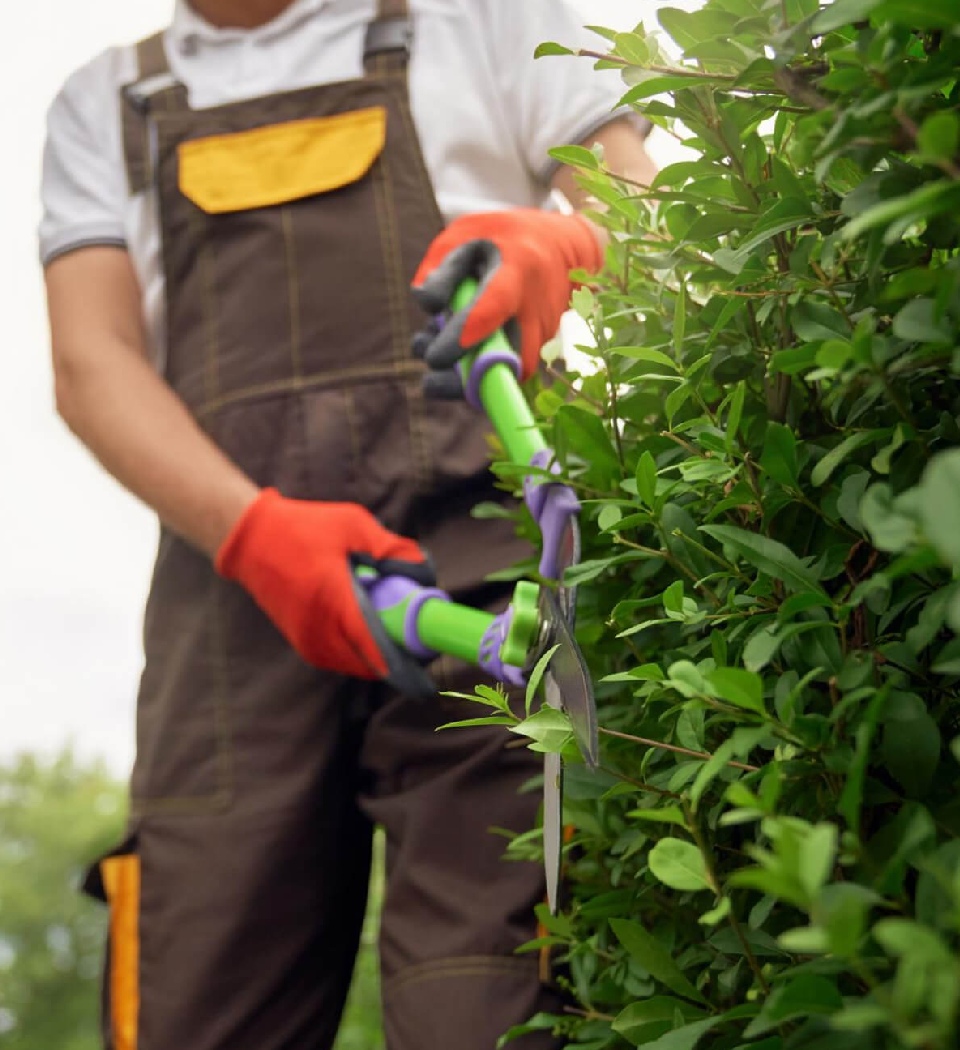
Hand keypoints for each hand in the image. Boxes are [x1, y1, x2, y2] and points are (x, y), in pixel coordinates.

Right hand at [216, 489, 433, 679]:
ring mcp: (307, 640)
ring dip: (378, 654)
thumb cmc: (305, 527)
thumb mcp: (355, 525)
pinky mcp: (301, 643)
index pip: (376, 647)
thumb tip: (422, 572)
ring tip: (392, 626)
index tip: (428, 648)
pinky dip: (358, 652)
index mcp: (334, 600)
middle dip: (399, 653)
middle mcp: (319, 629)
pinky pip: (339, 659)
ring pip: (356, 665)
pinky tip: (367, 627)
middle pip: (372, 663)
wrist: (252, 538)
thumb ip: (392, 549)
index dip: (406, 655)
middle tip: (416, 632)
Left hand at [411, 210, 602, 396]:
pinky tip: (442, 342)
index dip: (465, 334)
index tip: (435, 358)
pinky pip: (503, 372)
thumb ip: (442, 267)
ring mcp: (540, 336)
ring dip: (462, 380)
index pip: (492, 307)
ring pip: (504, 376)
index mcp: (516, 270)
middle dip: (466, 382)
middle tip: (428, 382)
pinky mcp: (537, 352)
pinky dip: (471, 371)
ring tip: (423, 344)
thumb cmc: (505, 239)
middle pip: (506, 361)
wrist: (560, 249)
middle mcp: (533, 310)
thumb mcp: (468, 234)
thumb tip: (427, 305)